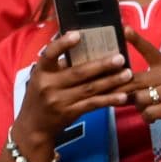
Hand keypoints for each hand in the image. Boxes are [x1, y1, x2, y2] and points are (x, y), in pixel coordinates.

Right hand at [12, 30, 132, 161]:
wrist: (33, 127)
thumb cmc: (40, 97)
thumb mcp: (41, 78)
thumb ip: (58, 65)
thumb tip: (83, 45)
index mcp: (41, 72)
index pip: (49, 54)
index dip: (63, 44)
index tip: (78, 34)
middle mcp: (49, 85)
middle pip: (78, 73)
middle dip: (102, 65)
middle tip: (120, 57)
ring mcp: (60, 101)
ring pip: (89, 89)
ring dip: (111, 81)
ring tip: (127, 74)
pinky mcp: (70, 113)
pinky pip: (93, 105)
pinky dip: (108, 100)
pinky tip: (122, 96)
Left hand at [120, 26, 160, 136]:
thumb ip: (146, 81)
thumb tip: (119, 83)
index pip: (149, 51)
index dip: (136, 40)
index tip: (125, 28)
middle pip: (135, 80)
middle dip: (123, 91)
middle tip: (116, 97)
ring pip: (139, 98)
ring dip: (139, 108)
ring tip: (146, 109)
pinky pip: (148, 112)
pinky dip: (147, 117)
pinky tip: (153, 118)